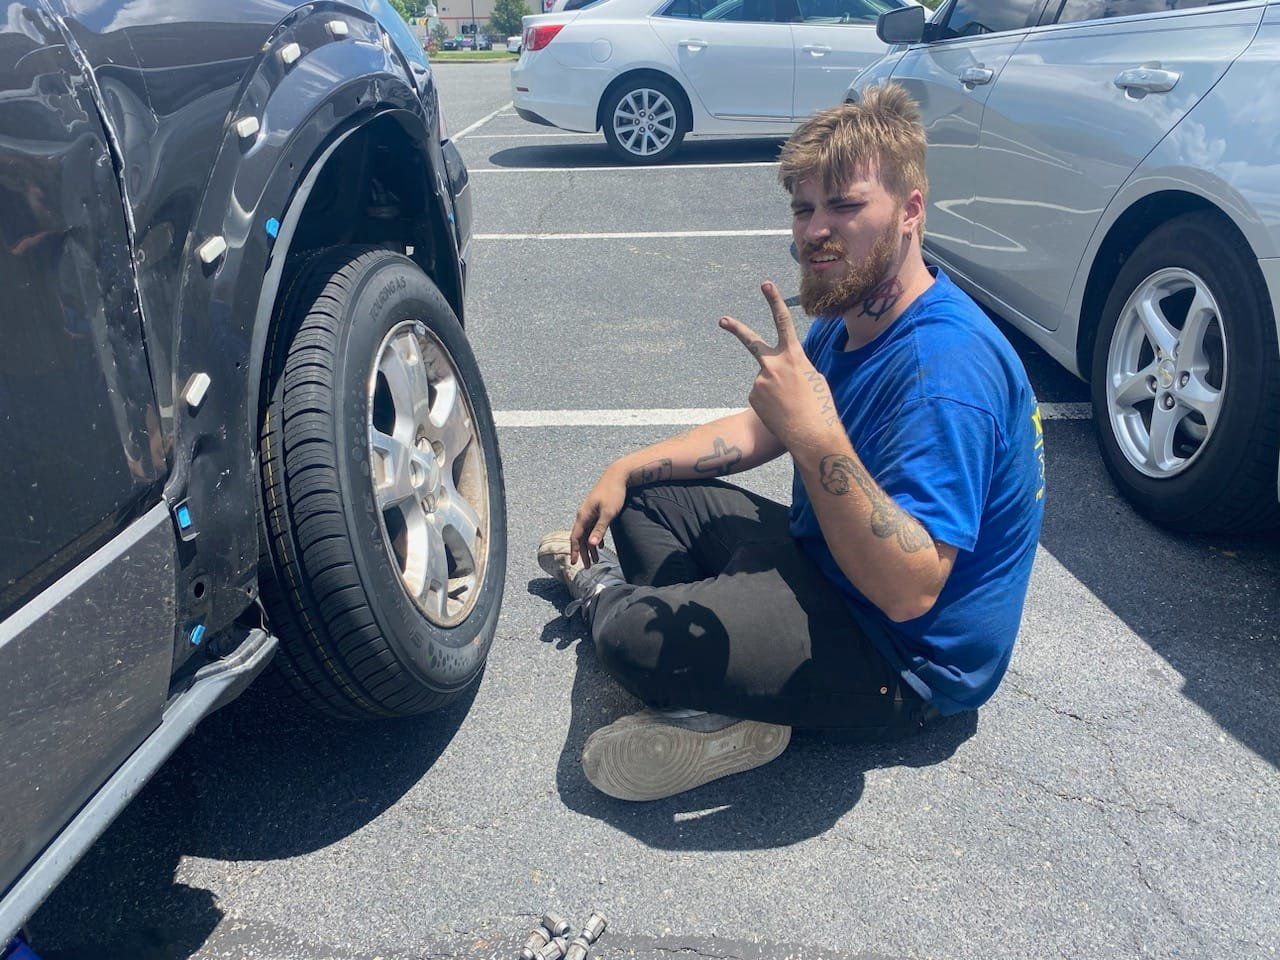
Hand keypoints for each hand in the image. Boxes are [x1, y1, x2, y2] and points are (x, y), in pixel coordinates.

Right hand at [570, 467, 626, 566]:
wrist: (617, 475)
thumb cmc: (613, 493)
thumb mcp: (608, 513)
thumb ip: (599, 529)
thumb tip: (591, 544)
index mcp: (583, 516)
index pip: (575, 537)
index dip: (575, 551)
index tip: (575, 563)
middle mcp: (583, 514)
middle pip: (580, 537)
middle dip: (583, 553)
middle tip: (588, 567)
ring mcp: (589, 512)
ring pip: (587, 533)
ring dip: (590, 546)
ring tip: (596, 559)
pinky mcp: (596, 509)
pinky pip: (592, 527)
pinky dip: (595, 537)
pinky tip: (599, 545)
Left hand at [720, 282, 840, 450]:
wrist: (811, 434)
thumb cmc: (820, 406)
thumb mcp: (815, 378)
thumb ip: (797, 366)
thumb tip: (784, 368)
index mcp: (794, 355)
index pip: (783, 321)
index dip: (773, 301)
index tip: (765, 284)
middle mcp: (773, 364)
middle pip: (752, 341)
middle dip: (736, 328)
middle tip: (722, 320)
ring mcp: (760, 380)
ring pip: (765, 380)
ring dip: (775, 391)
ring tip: (789, 405)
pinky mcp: (753, 395)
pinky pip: (760, 395)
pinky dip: (769, 402)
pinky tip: (780, 412)